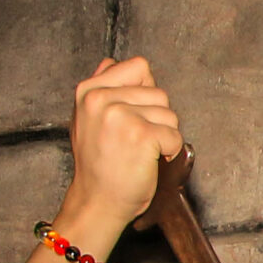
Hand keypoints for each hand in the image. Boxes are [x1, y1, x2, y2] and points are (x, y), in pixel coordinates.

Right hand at [58, 56, 184, 240]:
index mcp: (88, 90)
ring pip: (170, 113)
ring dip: (164, 135)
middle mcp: (100, 98)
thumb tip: (111, 62)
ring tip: (141, 151)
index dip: (146, 91)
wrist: (97, 201)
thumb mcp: (87, 119)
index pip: (138, 66)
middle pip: (159, 92)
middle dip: (157, 118)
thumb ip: (101, 88)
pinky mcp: (141, 134)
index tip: (135, 114)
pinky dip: (170, 151)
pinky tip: (149, 160)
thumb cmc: (98, 164)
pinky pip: (175, 135)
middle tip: (136, 141)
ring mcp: (120, 115)